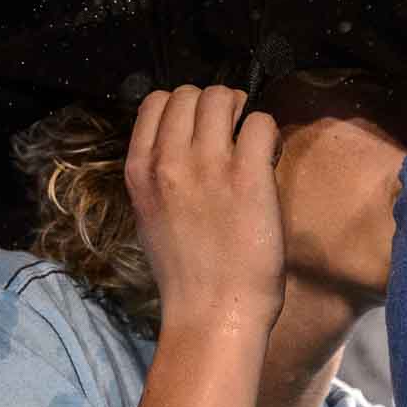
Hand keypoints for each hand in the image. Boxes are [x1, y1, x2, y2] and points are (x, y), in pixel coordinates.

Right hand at [125, 86, 285, 326]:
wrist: (213, 312)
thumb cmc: (187, 274)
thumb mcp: (150, 216)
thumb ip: (160, 176)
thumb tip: (182, 145)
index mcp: (139, 170)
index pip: (155, 102)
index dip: (183, 106)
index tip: (202, 127)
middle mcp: (169, 160)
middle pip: (191, 93)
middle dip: (216, 104)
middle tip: (233, 131)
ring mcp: (208, 165)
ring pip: (223, 98)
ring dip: (241, 111)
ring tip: (251, 140)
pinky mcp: (248, 175)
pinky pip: (260, 121)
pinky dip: (267, 131)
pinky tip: (268, 157)